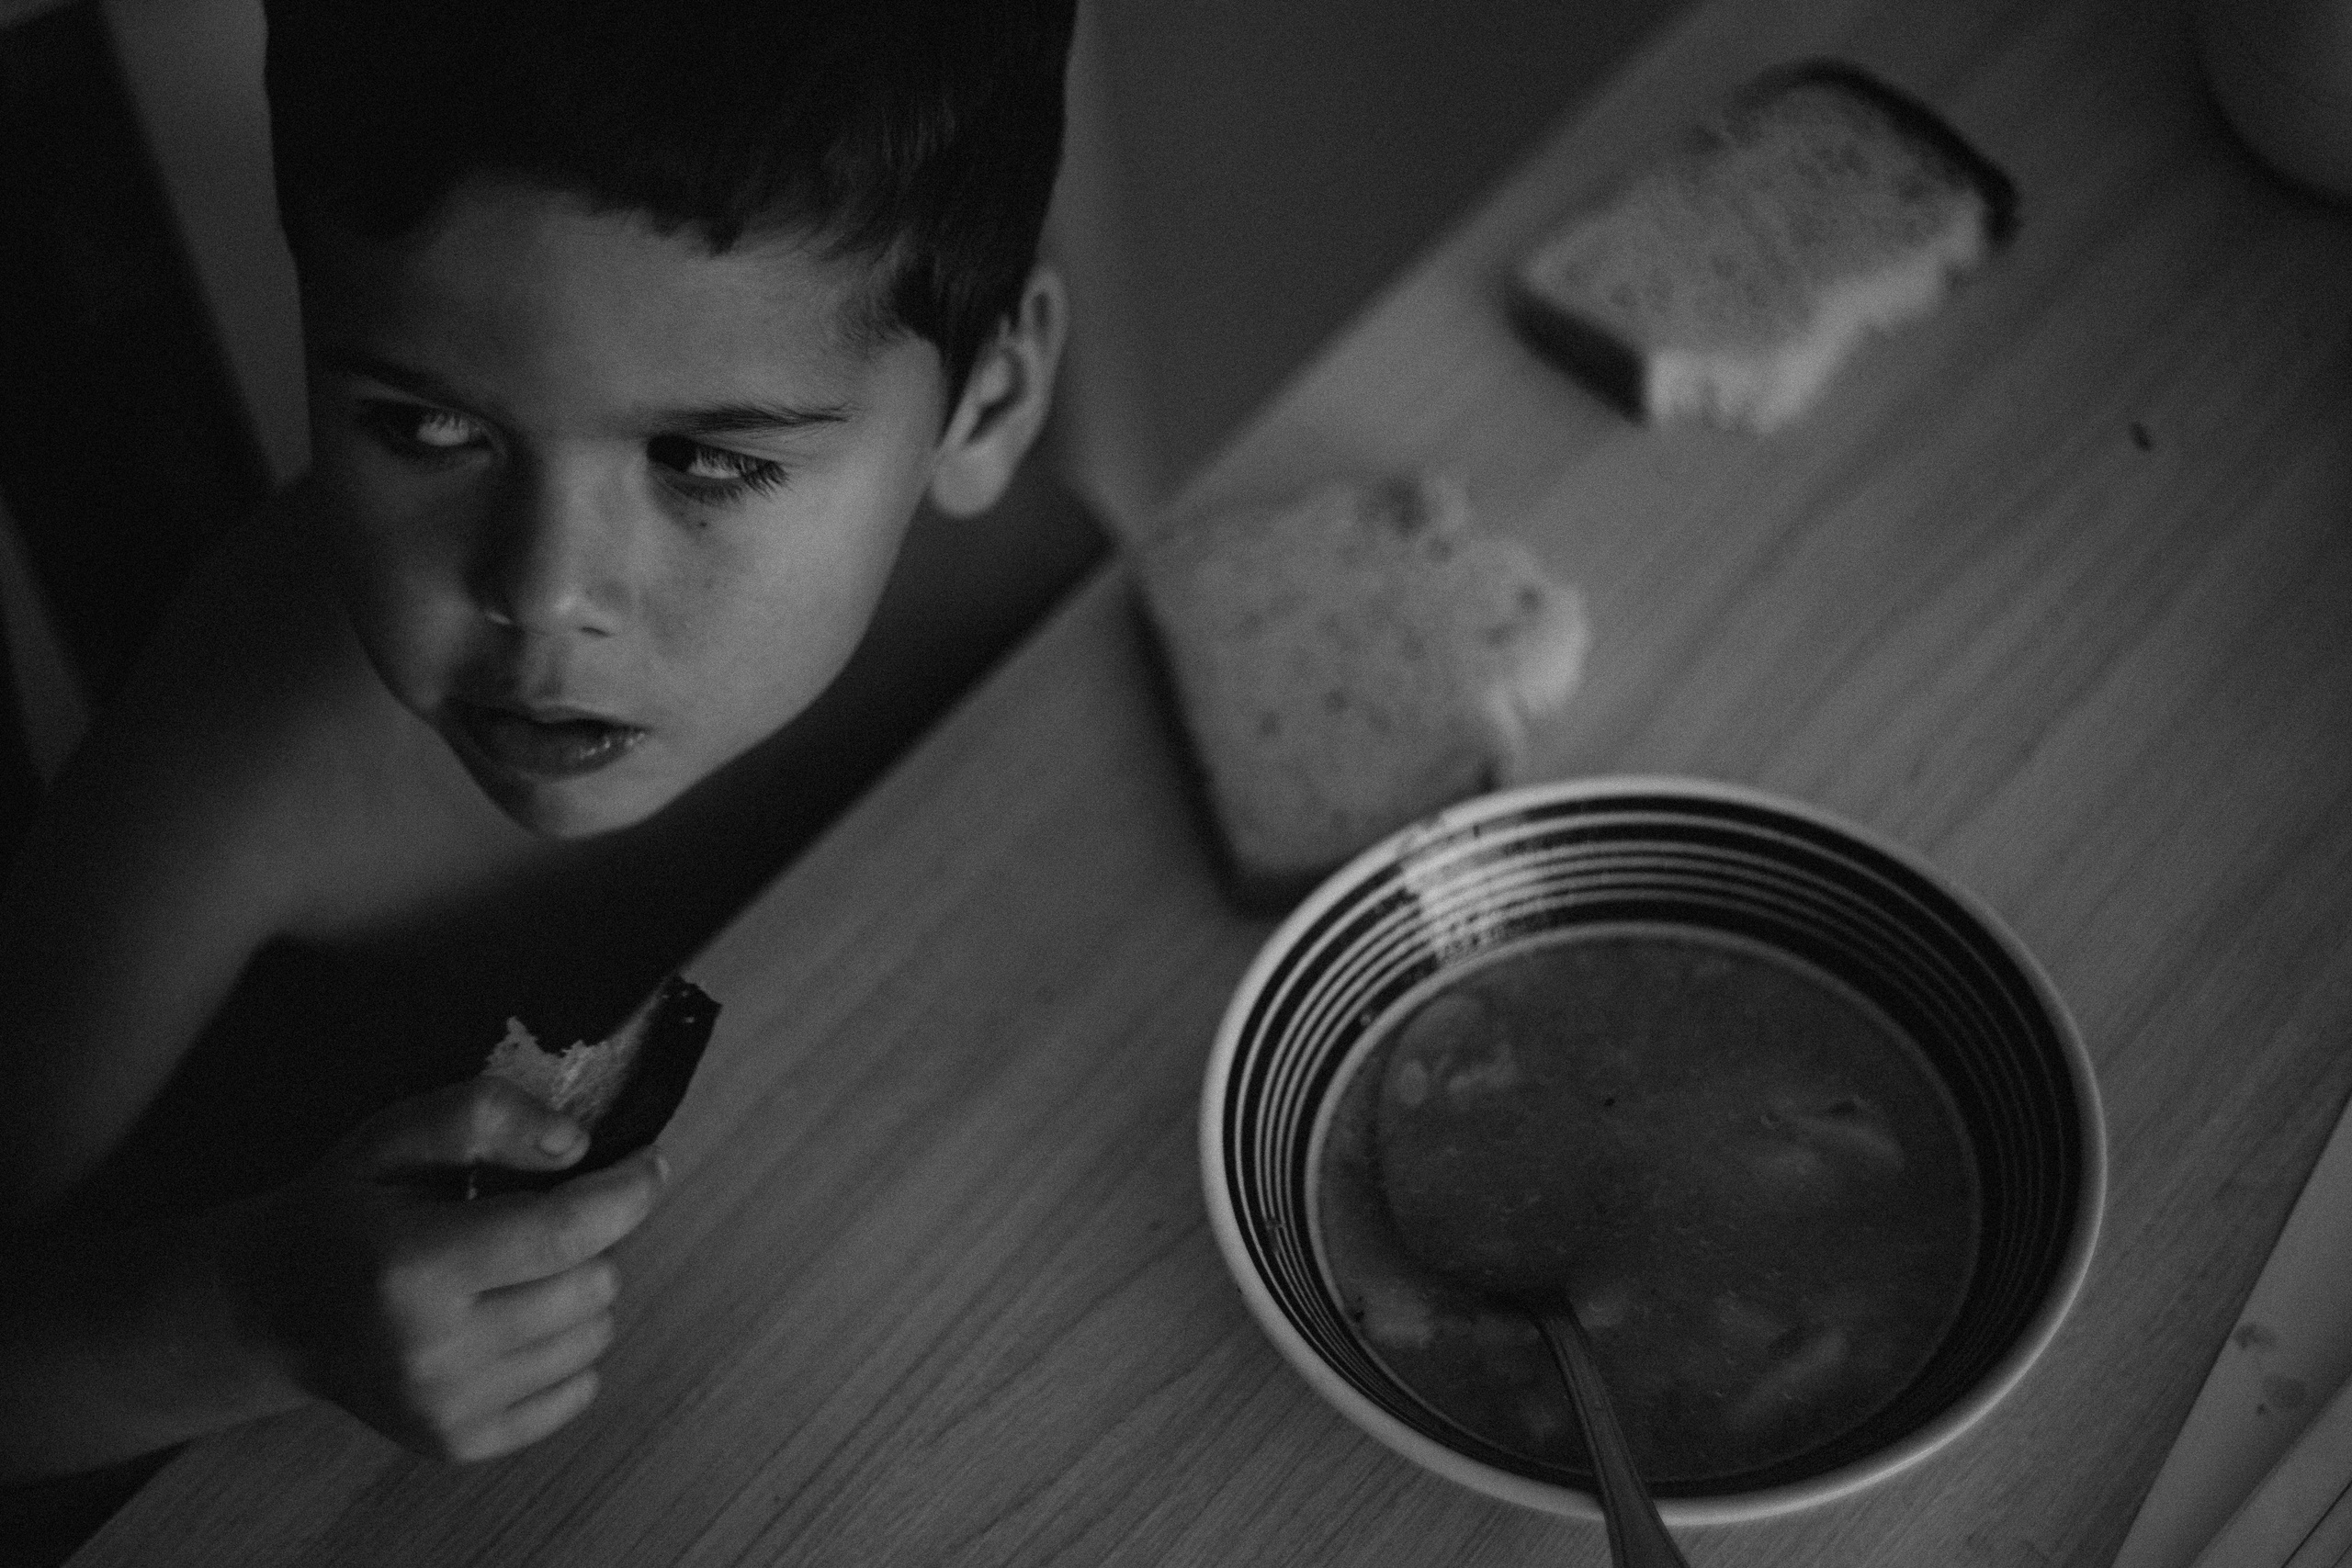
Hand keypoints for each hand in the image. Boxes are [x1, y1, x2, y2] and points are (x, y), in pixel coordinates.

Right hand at [218, 1078, 665, 1460]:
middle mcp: (432, 1351)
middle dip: (589, 1239)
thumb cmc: (347, 1209)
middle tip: (539, 1221)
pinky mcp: (458, 1443)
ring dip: (581, 1292)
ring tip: (520, 1271)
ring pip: (595, 1336)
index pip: (566, 1232)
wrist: (274, 1308)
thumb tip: (576, 1147)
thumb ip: (486, 1116)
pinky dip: (568, 1348)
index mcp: (414, 1267)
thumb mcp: (397, 1135)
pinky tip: (518, 1319)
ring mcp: (446, 1408)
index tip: (650, 1164)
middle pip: (592, 1284)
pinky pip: (578, 1391)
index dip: (628, 1192)